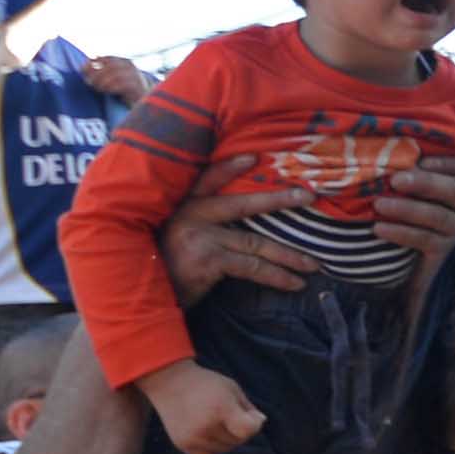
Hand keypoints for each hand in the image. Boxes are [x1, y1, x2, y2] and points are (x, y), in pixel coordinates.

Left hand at [82, 56, 147, 107]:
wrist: (148, 100)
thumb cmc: (126, 89)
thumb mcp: (115, 77)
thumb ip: (102, 70)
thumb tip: (84, 65)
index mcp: (124, 62)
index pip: (107, 58)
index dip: (94, 63)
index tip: (82, 69)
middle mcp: (130, 68)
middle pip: (110, 67)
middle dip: (97, 74)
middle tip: (89, 82)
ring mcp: (135, 77)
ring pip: (116, 75)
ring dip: (104, 82)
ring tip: (98, 88)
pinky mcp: (138, 88)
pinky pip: (123, 85)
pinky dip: (112, 87)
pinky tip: (107, 91)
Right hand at [142, 359, 262, 453]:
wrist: (170, 383)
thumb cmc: (206, 384)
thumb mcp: (231, 388)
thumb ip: (248, 408)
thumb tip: (260, 423)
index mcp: (220, 409)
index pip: (248, 430)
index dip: (254, 424)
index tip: (252, 416)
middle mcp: (206, 426)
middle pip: (238, 440)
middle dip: (240, 430)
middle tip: (231, 415)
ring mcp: (193, 438)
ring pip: (225, 449)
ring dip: (227, 439)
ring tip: (218, 421)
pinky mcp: (183, 445)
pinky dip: (213, 446)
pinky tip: (208, 431)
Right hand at [157, 156, 317, 303]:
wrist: (140, 298)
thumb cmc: (162, 269)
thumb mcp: (175, 238)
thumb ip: (200, 225)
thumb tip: (239, 223)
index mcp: (182, 206)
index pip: (207, 179)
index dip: (229, 167)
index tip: (254, 155)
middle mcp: (190, 216)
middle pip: (240, 204)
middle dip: (277, 199)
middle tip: (307, 197)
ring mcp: (199, 238)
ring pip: (254, 242)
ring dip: (288, 254)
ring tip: (314, 262)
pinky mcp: (207, 260)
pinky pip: (251, 266)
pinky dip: (277, 276)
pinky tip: (295, 283)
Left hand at [369, 154, 454, 266]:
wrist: (420, 257)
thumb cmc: (419, 207)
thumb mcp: (426, 189)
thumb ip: (417, 171)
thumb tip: (394, 151)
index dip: (445, 163)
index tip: (419, 160)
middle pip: (453, 191)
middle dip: (424, 183)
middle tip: (394, 180)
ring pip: (437, 216)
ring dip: (406, 209)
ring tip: (378, 205)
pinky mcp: (445, 251)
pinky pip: (424, 239)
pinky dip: (400, 232)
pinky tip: (379, 228)